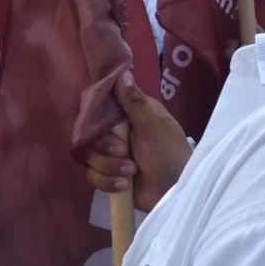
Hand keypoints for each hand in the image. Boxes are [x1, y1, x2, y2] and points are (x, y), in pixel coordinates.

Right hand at [85, 71, 191, 211]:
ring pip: (89, 156)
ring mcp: (111, 154)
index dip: (96, 113)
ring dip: (109, 166)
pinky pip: (93, 176)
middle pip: (90, 133)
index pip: (101, 104)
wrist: (175, 192)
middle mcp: (117, 131)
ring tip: (131, 172)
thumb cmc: (170, 154)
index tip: (105, 123)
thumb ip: (135, 102)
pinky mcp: (109, 174)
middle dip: (105, 146)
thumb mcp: (154, 126)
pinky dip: (108, 182)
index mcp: (129, 113)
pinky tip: (125, 185)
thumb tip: (122, 72)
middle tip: (124, 151)